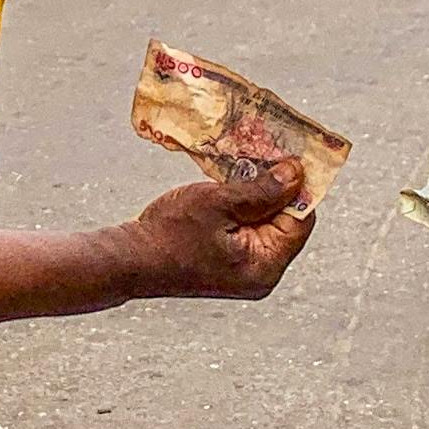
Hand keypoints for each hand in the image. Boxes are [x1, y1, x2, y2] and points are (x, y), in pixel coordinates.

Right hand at [116, 161, 313, 300]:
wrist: (128, 259)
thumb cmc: (168, 234)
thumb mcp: (219, 203)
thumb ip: (262, 190)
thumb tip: (295, 175)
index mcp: (264, 267)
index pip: (300, 220)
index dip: (297, 187)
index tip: (289, 157)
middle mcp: (260, 274)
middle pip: (284, 222)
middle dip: (274, 188)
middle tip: (263, 155)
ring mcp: (244, 271)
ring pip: (265, 223)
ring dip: (256, 194)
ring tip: (241, 169)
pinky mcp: (228, 263)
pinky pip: (246, 229)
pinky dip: (241, 207)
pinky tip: (228, 187)